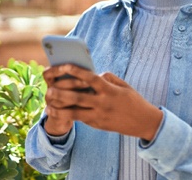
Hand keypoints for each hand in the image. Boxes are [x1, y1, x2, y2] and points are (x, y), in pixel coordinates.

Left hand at [43, 64, 162, 140]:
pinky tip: (59, 113)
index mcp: (110, 90)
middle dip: (62, 93)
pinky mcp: (98, 125)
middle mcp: (103, 103)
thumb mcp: (124, 86)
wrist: (143, 122)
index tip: (65, 66)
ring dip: (60, 109)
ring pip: (75, 113)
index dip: (77, 71)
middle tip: (49, 89)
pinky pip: (81, 119)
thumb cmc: (134, 101)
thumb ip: (109, 78)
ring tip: (48, 106)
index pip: (91, 78)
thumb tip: (94, 75)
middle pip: (78, 98)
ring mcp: (100, 115)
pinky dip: (70, 115)